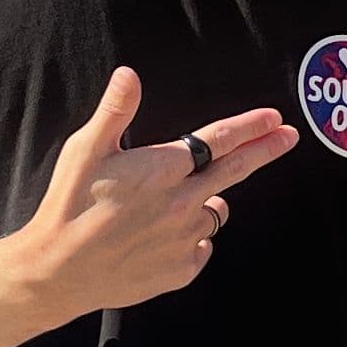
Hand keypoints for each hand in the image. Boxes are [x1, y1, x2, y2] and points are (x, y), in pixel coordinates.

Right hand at [16, 66, 295, 323]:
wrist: (58, 271)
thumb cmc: (69, 205)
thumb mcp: (85, 150)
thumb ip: (115, 112)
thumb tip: (129, 74)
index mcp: (164, 168)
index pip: (220, 139)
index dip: (251, 127)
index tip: (275, 118)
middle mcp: (183, 202)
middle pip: (237, 170)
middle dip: (266, 150)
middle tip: (288, 137)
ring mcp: (186, 239)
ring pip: (215, 211)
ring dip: (206, 202)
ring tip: (170, 207)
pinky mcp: (182, 270)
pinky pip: (202, 248)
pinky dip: (192, 240)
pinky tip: (162, 239)